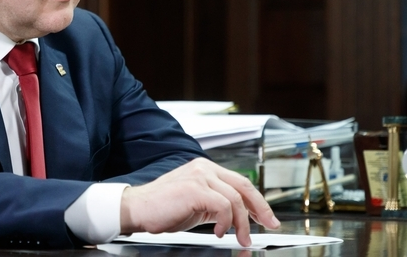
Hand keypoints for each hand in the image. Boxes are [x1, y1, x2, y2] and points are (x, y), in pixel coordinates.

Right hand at [119, 157, 279, 246]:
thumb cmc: (162, 208)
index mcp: (205, 169)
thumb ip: (216, 204)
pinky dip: (226, 222)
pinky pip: (223, 206)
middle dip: (260, 209)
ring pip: (235, 198)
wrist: (137, 209)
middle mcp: (204, 168)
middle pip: (244, 186)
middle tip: (269, 225)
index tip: (267, 218)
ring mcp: (200, 176)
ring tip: (239, 237)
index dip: (257, 201)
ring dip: (242, 223)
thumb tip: (239, 216)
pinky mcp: (195, 189)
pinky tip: (219, 232)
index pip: (240, 182)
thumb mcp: (196, 205)